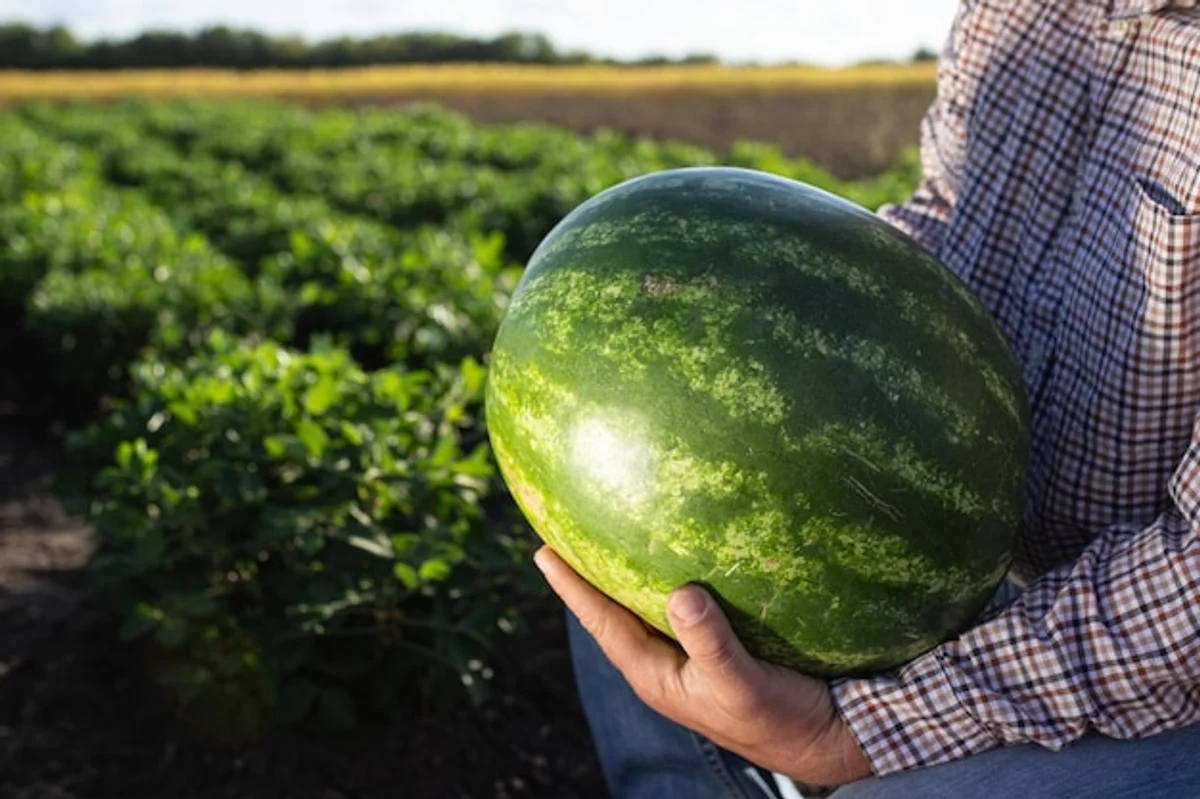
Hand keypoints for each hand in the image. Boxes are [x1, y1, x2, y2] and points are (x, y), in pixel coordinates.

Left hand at [535, 546, 872, 788]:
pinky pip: (680, 605)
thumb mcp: (742, 683)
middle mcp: (663, 663)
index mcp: (656, 675)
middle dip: (588, 574)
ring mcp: (688, 655)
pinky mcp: (715, 645)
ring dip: (625, 573)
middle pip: (613, 611)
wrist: (825, 736)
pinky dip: (667, 577)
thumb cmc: (780, 718)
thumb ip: (711, 643)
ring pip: (644, 606)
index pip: (602, 623)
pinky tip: (675, 550)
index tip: (542, 551)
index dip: (572, 588)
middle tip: (562, 528)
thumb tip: (682, 594)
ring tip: (606, 531)